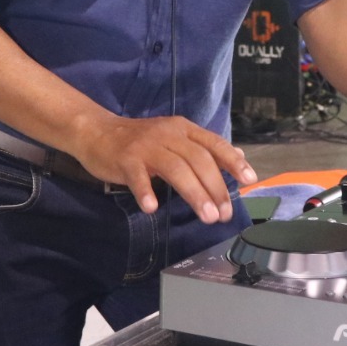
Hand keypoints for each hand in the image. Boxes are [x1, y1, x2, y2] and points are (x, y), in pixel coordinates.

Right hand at [72, 115, 257, 222]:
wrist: (97, 131)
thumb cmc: (140, 140)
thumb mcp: (175, 138)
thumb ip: (203, 148)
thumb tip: (238, 156)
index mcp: (183, 129)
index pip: (213, 143)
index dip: (233, 162)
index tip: (249, 180)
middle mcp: (168, 134)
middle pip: (198, 159)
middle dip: (215, 187)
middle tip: (224, 213)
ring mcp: (146, 145)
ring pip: (176, 168)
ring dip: (194, 193)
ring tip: (206, 216)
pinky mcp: (125, 158)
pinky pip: (138, 176)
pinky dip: (146, 191)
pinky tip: (152, 208)